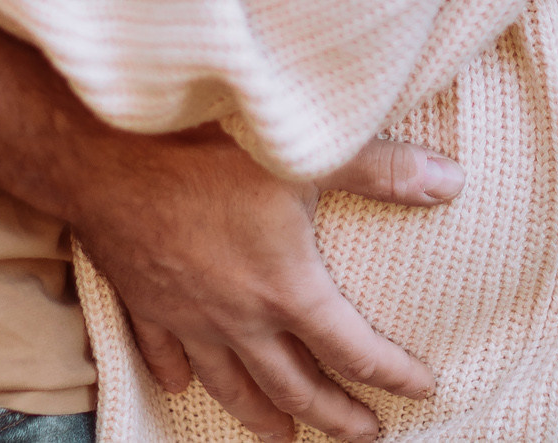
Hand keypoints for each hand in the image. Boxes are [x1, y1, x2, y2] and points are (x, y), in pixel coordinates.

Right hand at [63, 126, 462, 442]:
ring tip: (284, 436)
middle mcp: (239, 318)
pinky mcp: (143, 301)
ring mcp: (186, 316)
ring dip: (262, 414)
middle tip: (365, 434)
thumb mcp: (309, 153)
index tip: (422, 389)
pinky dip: (180, 375)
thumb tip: (452, 182)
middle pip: (295, 384)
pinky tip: (185, 385)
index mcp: (287, 289)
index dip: (393, 373)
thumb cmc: (208, 144)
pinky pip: (164, 354)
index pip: (353, 349)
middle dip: (335, 414)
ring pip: (230, 385)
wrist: (105, 150)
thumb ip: (383, 171)